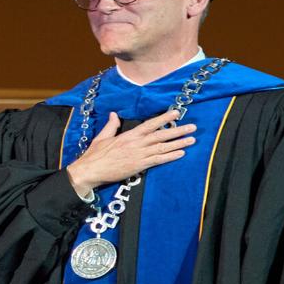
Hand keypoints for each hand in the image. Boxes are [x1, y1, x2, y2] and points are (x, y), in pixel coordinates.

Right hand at [66, 110, 196, 194]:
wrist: (91, 170)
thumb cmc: (95, 155)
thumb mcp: (103, 136)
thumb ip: (111, 126)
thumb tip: (114, 115)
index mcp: (129, 135)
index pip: (150, 124)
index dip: (164, 118)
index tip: (176, 113)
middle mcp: (137, 143)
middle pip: (161, 135)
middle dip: (178, 130)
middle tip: (193, 127)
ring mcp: (139, 155)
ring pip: (163, 147)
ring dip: (179, 143)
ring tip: (192, 140)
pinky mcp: (139, 167)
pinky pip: (158, 160)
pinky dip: (170, 157)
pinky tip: (181, 154)